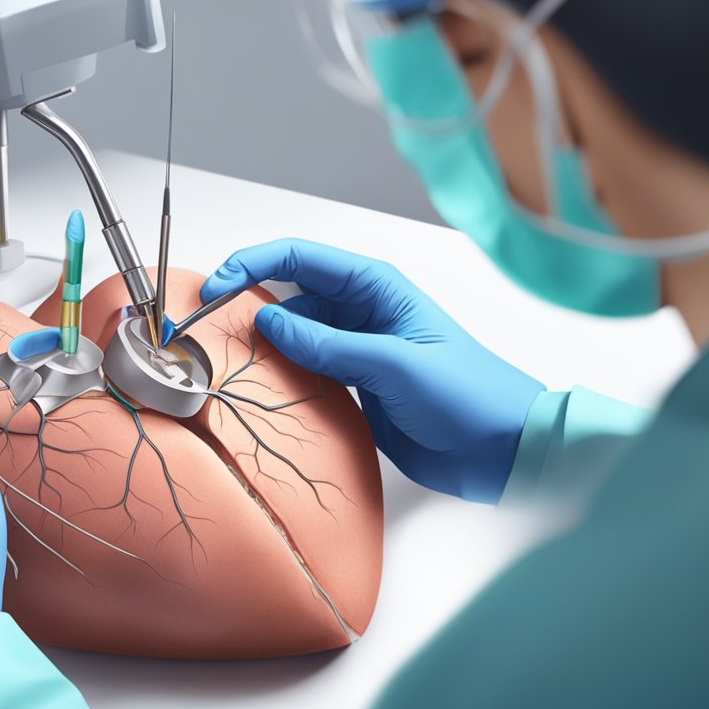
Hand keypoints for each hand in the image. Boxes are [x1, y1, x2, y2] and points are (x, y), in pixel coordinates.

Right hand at [201, 239, 542, 502]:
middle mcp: (361, 312)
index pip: (299, 258)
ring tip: (227, 360)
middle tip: (206, 326)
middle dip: (246, 303)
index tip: (215, 287)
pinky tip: (260, 388)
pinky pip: (304, 370)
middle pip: (288, 293)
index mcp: (376, 288)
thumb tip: (268, 322)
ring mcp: (356, 349)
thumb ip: (327, 343)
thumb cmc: (468, 395)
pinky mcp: (354, 386)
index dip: (251, 264)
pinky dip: (279, 375)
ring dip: (261, 344)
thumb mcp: (392, 363)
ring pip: (291, 334)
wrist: (503, 450)